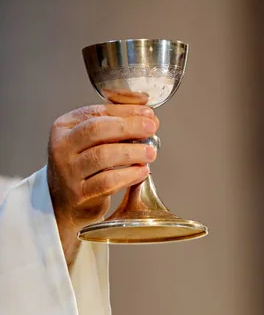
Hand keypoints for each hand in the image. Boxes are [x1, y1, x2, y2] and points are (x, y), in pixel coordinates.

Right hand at [47, 104, 159, 265]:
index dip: (126, 111)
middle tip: (150, 128)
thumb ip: (117, 125)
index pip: (96, 112)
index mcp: (64, 127)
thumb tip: (148, 115)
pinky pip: (107, 182)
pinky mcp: (79, 194)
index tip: (149, 114)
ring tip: (150, 153)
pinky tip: (142, 172)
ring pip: (102, 156)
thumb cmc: (84, 167)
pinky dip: (129, 175)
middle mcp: (62, 147)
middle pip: (96, 130)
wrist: (64, 203)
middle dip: (128, 127)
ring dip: (132, 152)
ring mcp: (68, 172)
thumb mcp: (93, 141)